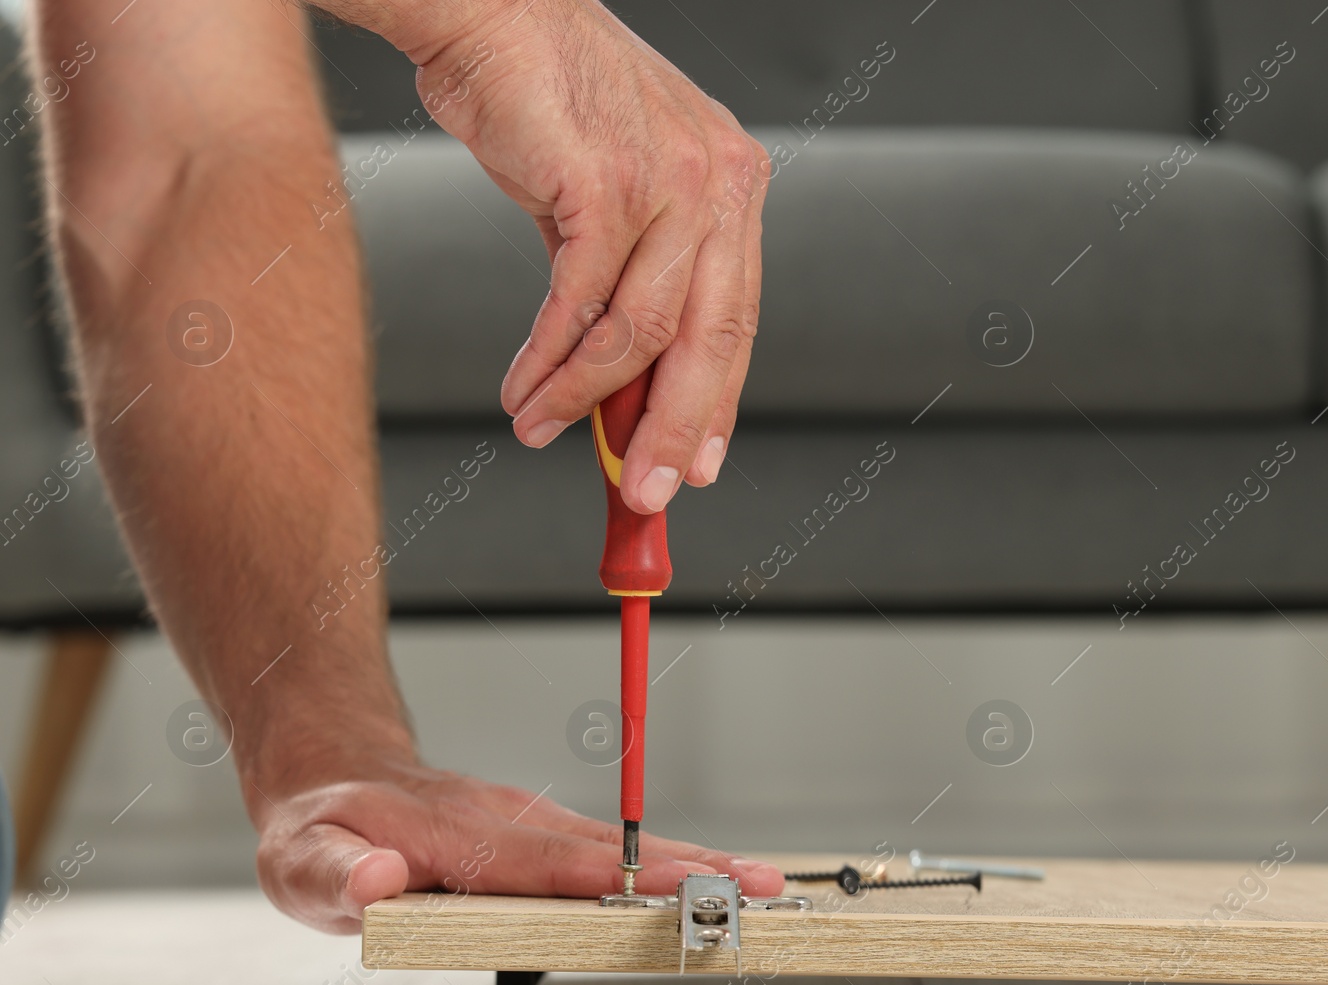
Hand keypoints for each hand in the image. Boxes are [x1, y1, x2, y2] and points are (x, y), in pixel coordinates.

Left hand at [248, 747, 785, 933]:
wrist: (334, 766)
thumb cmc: (324, 822)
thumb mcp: (301, 858)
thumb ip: (337, 876)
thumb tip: (381, 880)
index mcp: (461, 834)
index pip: (551, 862)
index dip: (618, 875)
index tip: (677, 885)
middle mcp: (508, 821)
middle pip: (612, 848)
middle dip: (693, 866)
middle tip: (760, 883)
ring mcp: (529, 823)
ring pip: (622, 843)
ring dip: (696, 861)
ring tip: (760, 881)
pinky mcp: (539, 832)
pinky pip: (611, 846)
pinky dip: (668, 859)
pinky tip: (708, 874)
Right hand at [418, 0, 768, 513]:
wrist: (489, 14)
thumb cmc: (545, 101)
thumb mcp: (612, 195)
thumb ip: (626, 282)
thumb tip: (617, 384)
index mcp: (731, 184)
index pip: (736, 318)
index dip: (718, 401)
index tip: (703, 461)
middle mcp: (718, 184)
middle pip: (709, 341)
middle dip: (676, 431)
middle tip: (649, 492)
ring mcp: (671, 184)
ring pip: (641, 335)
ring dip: (585, 401)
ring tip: (541, 431)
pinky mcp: (607, 187)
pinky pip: (580, 308)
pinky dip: (549, 364)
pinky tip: (524, 393)